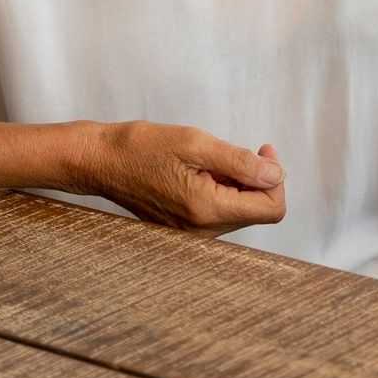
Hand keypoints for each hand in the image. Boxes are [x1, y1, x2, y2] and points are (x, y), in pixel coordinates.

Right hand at [78, 123, 285, 235]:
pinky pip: (220, 211)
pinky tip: (201, 172)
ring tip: (211, 161)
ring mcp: (191, 233)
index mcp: (208, 211)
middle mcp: (201, 230)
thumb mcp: (198, 144)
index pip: (271, 208)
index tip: (263, 150)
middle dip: (256, 178)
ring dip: (238, 183)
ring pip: (239, 210)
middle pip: (257, 210)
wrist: (101, 162)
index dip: (275, 177)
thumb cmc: (143, 148)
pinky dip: (222, 189)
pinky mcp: (184, 228)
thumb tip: (276, 175)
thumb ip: (242, 163)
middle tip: (236, 149)